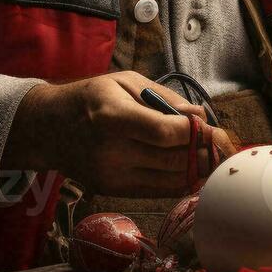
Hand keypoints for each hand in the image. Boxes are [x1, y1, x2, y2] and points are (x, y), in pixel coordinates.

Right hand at [3, 71, 233, 196]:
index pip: (165, 133)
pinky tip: (192, 168)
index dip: (196, 134)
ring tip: (212, 155)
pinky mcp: (114, 190)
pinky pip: (159, 190)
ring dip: (198, 169)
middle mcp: (111, 152)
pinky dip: (181, 180)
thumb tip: (200, 117)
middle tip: (222, 143)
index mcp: (112, 118)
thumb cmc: (91, 98)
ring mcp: (112, 176)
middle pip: (174, 160)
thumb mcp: (126, 81)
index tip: (213, 128)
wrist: (48, 129)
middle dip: (205, 152)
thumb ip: (165, 98)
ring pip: (171, 180)